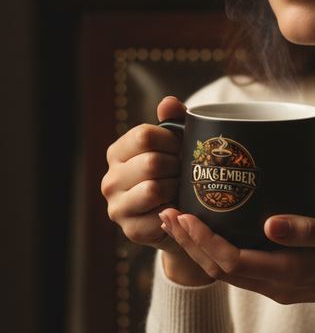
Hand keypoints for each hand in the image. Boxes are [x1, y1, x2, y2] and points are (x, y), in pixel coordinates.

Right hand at [102, 96, 212, 285]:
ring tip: (183, 188)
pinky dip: (176, 209)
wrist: (183, 218)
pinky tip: (180, 207)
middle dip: (177, 166)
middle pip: (151, 162)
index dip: (171, 140)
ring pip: (153, 189)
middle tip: (186, 172)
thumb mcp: (177, 145)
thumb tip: (168, 102)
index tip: (182, 148)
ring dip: (177, 188)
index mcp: (118, 153)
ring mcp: (117, 207)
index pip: (144, 135)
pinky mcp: (131, 230)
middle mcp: (110, 179)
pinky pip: (159, 214)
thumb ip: (174, 121)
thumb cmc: (177, 174)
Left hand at [159, 210, 314, 320]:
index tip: (184, 215)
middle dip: (189, 242)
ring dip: (196, 246)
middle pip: (217, 268)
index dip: (203, 240)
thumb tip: (269, 223)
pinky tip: (206, 229)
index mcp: (288, 273)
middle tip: (167, 211)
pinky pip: (235, 268)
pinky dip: (213, 249)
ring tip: (176, 218)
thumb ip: (309, 230)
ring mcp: (272, 285)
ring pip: (222, 270)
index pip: (232, 260)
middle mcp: (273, 284)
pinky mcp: (274, 279)